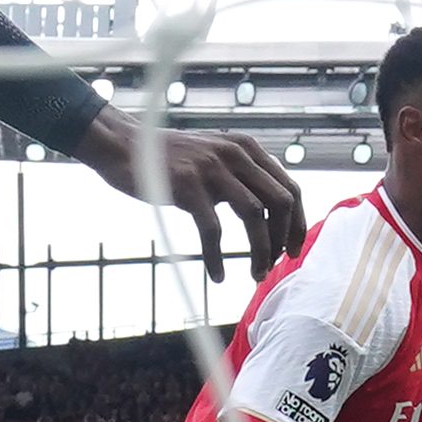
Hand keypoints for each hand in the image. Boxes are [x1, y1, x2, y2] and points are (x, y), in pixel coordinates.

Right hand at [78, 107, 309, 281]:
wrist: (123, 146)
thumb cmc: (172, 160)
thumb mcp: (216, 158)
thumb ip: (244, 177)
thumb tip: (275, 215)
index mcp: (247, 149)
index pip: (290, 189)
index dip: (298, 223)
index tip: (294, 249)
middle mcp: (235, 154)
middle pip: (280, 202)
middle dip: (284, 239)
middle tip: (275, 264)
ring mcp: (212, 168)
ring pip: (255, 216)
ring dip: (261, 251)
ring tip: (255, 274)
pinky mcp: (188, 186)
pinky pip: (213, 230)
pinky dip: (217, 257)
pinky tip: (217, 275)